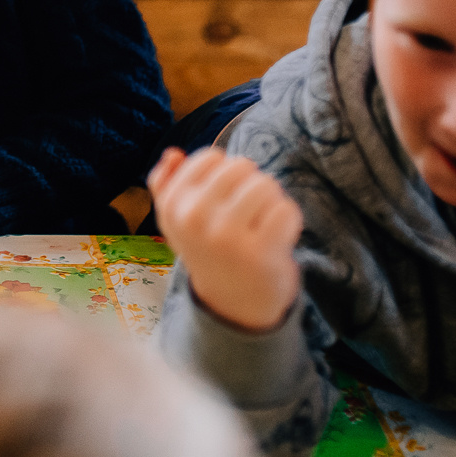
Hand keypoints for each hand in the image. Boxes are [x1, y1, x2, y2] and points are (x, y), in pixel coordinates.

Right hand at [148, 147, 301, 332]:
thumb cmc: (207, 249)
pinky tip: (276, 237)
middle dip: (252, 183)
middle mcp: (194, 218)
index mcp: (172, 205)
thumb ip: (166, 184)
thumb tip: (173, 153)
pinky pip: (286, 210)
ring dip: (271, 200)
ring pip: (266, 184)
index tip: (224, 197)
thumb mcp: (177, 220)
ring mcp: (227, 236)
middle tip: (248, 210)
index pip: (212, 157)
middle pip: (242, 166)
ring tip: (262, 222)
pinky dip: (288, 221)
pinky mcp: (259, 252)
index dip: (226, 171)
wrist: (232, 302)